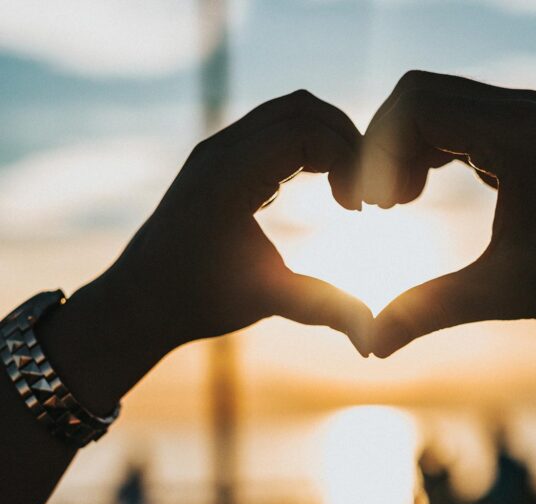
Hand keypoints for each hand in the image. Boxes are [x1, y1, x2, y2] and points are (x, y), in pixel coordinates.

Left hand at [108, 90, 372, 351]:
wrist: (138, 300)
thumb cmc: (197, 302)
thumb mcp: (265, 302)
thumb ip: (323, 308)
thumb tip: (373, 338)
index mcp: (228, 178)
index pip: (306, 131)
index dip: (347, 159)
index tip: (358, 208)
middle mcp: (220, 151)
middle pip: (302, 108)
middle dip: (346, 141)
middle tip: (363, 190)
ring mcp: (217, 149)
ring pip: (289, 111)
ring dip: (328, 139)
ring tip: (346, 187)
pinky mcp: (220, 156)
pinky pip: (274, 127)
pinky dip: (309, 144)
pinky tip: (322, 185)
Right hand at [362, 71, 535, 356]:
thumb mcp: (507, 291)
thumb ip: (433, 310)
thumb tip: (373, 344)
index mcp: (516, 135)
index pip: (417, 107)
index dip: (378, 152)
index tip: (375, 207)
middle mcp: (519, 112)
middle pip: (419, 96)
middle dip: (384, 146)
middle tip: (379, 205)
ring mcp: (524, 117)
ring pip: (436, 104)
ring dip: (405, 147)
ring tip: (397, 203)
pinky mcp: (525, 133)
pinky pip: (458, 120)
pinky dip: (427, 148)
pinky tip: (421, 191)